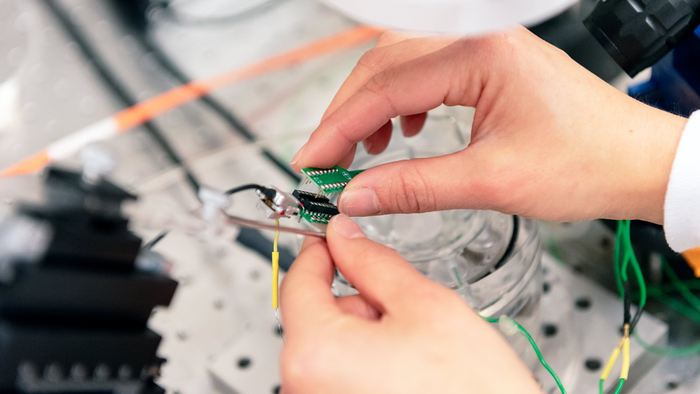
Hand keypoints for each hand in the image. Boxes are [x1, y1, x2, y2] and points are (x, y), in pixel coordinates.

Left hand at [279, 214, 539, 393]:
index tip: (335, 235)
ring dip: (368, 335)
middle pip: (318, 316)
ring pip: (333, 346)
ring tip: (416, 353)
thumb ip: (374, 262)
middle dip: (359, 301)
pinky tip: (406, 372)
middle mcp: (303, 386)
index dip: (321, 249)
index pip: (298, 281)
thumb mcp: (424, 306)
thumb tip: (345, 237)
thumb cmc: (469, 393)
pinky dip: (368, 363)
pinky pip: (341, 375)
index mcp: (315, 353)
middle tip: (406, 312)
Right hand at [290, 27, 686, 223]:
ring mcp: (483, 48)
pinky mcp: (488, 65)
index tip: (313, 161)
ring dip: (373, 107)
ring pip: (401, 67)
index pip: (384, 87)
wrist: (637, 162)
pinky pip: (426, 73)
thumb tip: (356, 195)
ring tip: (362, 150)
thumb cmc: (587, 162)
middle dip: (347, 115)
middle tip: (326, 160)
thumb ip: (413, 186)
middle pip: (383, 66)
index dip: (338, 128)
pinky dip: (402, 103)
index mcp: (478, 54)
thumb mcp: (490, 182)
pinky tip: (403, 131)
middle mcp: (477, 39)